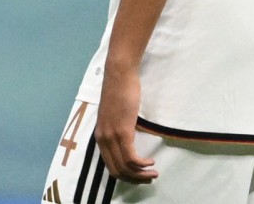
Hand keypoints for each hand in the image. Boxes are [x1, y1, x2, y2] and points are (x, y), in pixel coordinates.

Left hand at [95, 65, 157, 183]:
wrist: (119, 74)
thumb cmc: (120, 91)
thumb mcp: (115, 116)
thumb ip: (118, 130)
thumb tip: (128, 142)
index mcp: (100, 136)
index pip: (110, 166)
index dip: (126, 176)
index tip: (139, 176)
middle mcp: (103, 139)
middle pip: (117, 170)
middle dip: (134, 179)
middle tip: (149, 178)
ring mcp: (111, 136)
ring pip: (125, 167)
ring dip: (141, 174)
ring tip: (154, 172)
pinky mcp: (122, 131)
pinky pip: (131, 157)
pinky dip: (142, 164)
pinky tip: (151, 161)